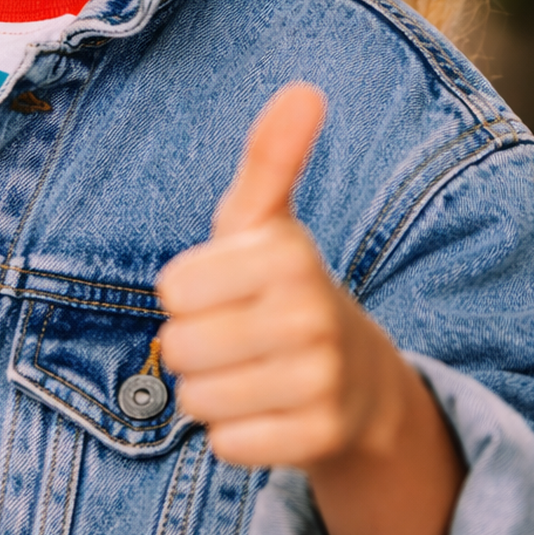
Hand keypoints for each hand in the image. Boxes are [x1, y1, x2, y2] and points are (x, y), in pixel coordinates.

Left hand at [157, 84, 409, 470]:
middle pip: (180, 347)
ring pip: (197, 399)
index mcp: (288, 255)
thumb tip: (304, 89)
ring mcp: (320, 381)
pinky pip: (225, 445)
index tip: (228, 289)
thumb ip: (270, 158)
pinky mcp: (318, 439)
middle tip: (239, 336)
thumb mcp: (268, 222)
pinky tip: (267, 412)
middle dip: (194, 346)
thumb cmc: (285, 288)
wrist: (360, 381)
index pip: (173, 288)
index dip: (188, 292)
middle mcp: (311, 316)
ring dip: (211, 391)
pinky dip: (234, 434)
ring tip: (251, 372)